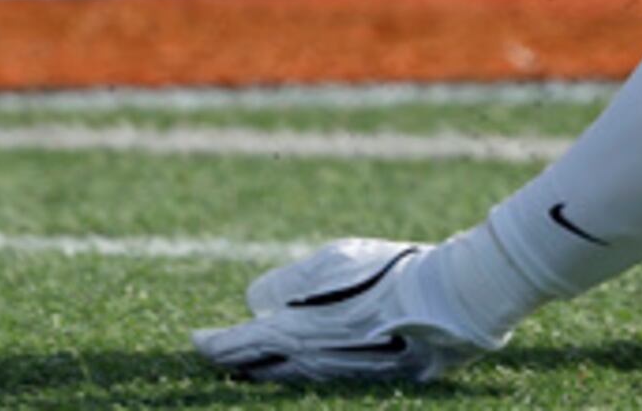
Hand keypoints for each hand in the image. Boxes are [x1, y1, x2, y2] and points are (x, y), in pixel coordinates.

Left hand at [194, 239, 503, 384]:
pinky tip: (291, 364)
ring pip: (284, 376)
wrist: (445, 303)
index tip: (195, 339)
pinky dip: (289, 370)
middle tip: (213, 354)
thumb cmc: (387, 274)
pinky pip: (311, 377)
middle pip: (259, 368)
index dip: (215, 343)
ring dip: (259, 368)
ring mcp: (335, 373)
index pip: (242, 344)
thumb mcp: (331, 263)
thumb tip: (254, 303)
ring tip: (241, 362)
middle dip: (233, 360)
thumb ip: (287, 285)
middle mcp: (310, 361)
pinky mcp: (358, 377)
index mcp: (296, 333)